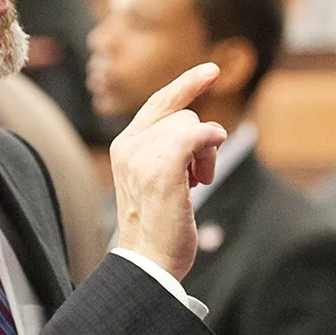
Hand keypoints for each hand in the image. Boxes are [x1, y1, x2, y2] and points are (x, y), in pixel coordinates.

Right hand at [110, 63, 226, 280]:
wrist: (148, 264)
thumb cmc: (159, 226)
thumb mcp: (155, 179)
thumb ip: (166, 150)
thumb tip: (199, 129)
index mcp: (124, 146)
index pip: (158, 102)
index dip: (186, 84)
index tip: (211, 71)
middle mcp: (129, 146)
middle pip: (182, 115)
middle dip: (200, 142)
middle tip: (198, 177)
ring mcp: (144, 156)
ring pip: (193, 125)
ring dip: (206, 155)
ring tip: (195, 185)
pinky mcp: (163, 169)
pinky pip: (197, 135)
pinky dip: (210, 144)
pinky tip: (205, 173)